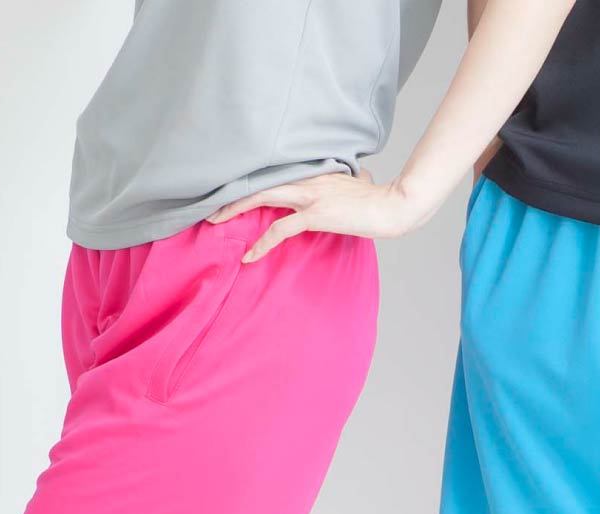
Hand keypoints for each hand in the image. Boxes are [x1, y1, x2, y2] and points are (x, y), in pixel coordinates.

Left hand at [208, 171, 435, 262]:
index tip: (231, 190)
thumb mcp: (360, 183)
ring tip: (214, 221)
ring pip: (261, 196)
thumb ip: (351, 180)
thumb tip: (359, 178)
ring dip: (233, 208)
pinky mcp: (314, 214)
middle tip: (207, 203)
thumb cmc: (380, 197)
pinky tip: (249, 256)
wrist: (392, 206)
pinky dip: (262, 243)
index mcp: (313, 172)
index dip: (250, 182)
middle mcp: (306, 179)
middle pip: (258, 180)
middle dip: (229, 191)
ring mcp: (309, 195)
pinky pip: (280, 229)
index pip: (273, 173)